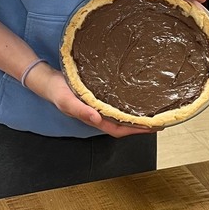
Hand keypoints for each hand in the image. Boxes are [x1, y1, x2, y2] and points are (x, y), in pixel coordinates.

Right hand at [27, 63, 156, 137]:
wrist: (47, 79)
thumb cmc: (56, 91)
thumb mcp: (66, 100)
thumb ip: (80, 110)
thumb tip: (97, 119)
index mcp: (93, 118)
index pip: (119, 129)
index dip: (136, 130)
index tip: (154, 127)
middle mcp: (99, 114)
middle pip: (124, 124)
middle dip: (143, 124)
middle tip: (162, 118)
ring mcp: (99, 106)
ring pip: (122, 114)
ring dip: (137, 115)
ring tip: (153, 110)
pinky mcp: (98, 95)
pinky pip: (117, 103)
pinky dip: (128, 103)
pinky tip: (136, 97)